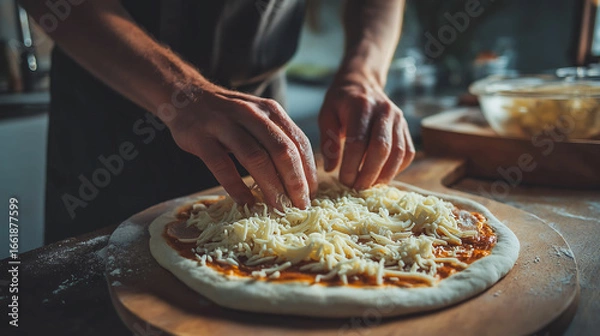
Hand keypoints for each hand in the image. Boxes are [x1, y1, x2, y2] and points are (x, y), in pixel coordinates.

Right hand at [166, 85, 316, 209]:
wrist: (186, 96)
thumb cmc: (229, 116)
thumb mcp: (258, 118)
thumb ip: (278, 140)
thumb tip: (301, 179)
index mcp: (271, 111)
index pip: (298, 142)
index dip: (308, 171)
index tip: (311, 194)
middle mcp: (251, 114)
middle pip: (281, 150)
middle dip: (294, 182)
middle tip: (299, 207)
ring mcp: (224, 124)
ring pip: (255, 157)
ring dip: (270, 186)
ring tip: (278, 209)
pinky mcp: (201, 137)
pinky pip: (221, 165)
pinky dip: (236, 186)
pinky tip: (246, 202)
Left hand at [318, 71, 414, 189]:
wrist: (362, 82)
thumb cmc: (340, 102)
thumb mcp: (326, 115)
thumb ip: (328, 141)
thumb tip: (331, 169)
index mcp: (360, 106)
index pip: (358, 142)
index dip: (352, 165)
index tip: (343, 180)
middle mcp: (384, 111)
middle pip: (381, 149)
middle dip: (369, 174)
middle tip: (356, 187)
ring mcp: (398, 119)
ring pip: (398, 153)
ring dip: (384, 175)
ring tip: (368, 186)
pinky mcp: (405, 127)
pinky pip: (407, 153)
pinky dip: (397, 169)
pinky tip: (382, 176)